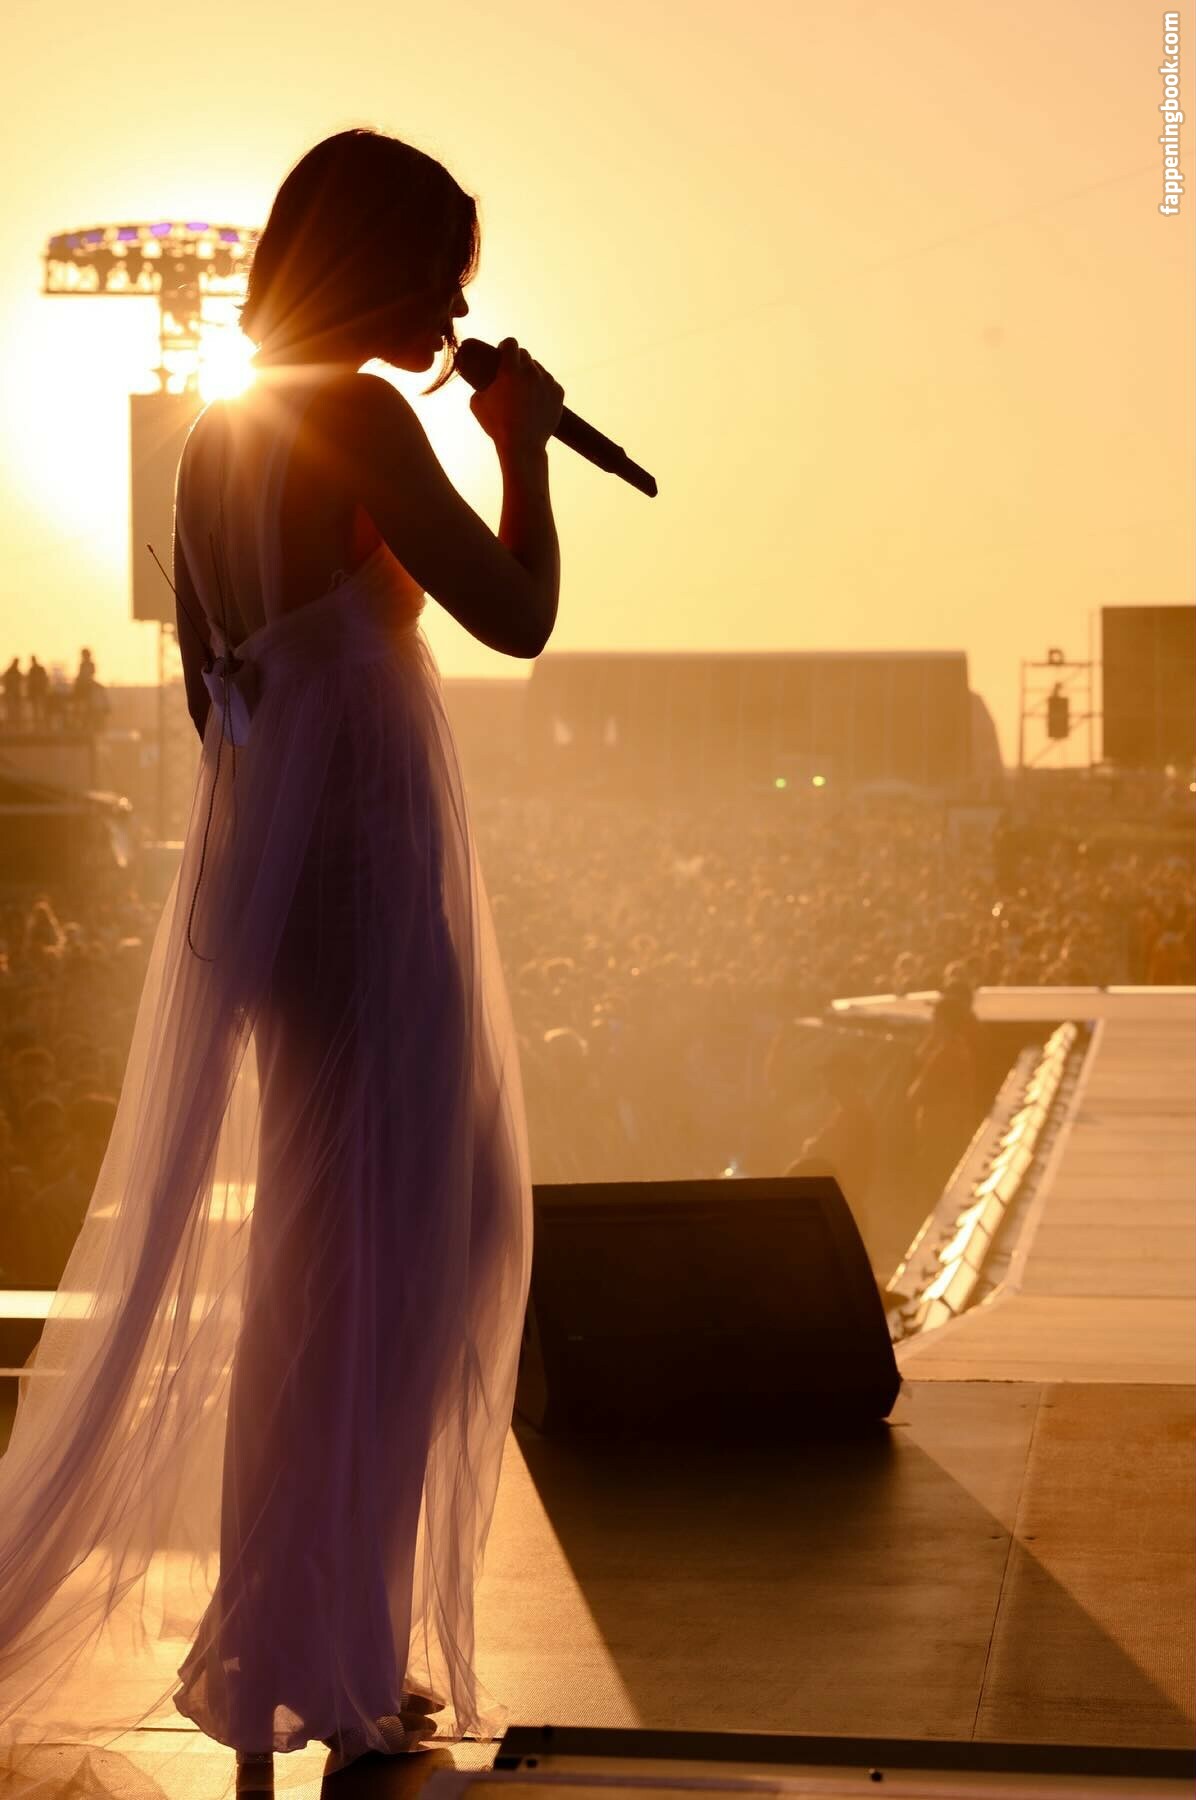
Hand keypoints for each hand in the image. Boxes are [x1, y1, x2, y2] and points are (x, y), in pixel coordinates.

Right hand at [469, 336, 563, 454]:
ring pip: (538, 369)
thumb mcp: (476, 402)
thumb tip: (479, 378)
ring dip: (531, 375)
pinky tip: (536, 400)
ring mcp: (547, 382)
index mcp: (511, 370)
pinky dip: (543, 388)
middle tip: (512, 374)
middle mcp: (531, 372)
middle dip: (517, 361)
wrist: (522, 446)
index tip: (502, 353)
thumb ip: (480, 384)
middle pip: (525, 355)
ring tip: (524, 391)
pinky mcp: (558, 393)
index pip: (511, 343)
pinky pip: (550, 383)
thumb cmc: (496, 425)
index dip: (505, 347)